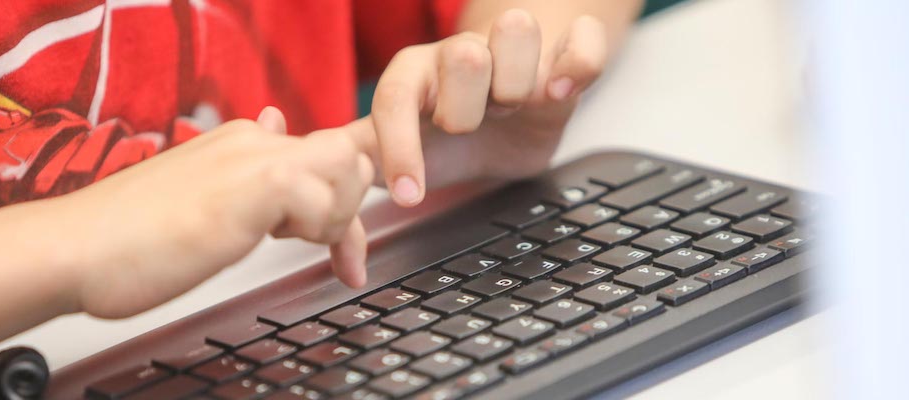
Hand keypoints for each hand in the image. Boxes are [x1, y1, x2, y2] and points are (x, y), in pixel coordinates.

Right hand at [63, 107, 373, 317]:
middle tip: (318, 247)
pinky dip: (317, 231)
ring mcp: (253, 160)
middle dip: (348, 207)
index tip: (336, 245)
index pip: (323, 152)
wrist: (73, 248)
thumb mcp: (200, 194)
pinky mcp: (253, 187)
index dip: (341, 195)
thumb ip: (245, 168)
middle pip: (348, 154)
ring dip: (336, 217)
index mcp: (242, 143)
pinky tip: (273, 243)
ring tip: (291, 244)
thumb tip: (277, 123)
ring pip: (347, 167)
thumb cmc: (125, 237)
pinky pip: (323, 198)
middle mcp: (252, 142)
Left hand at [358, 9, 605, 205]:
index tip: (410, 197)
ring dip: (517, 80)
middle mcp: (463, 55)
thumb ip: (364, 157)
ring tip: (515, 108)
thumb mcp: (404, 146)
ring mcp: (514, 51)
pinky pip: (582, 38)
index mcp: (416, 74)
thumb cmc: (448, 132)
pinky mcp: (564, 53)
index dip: (400, 147)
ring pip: (517, 29)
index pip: (394, 98)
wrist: (507, 117)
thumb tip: (326, 182)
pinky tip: (560, 93)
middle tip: (468, 130)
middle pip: (464, 55)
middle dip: (465, 107)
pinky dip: (577, 64)